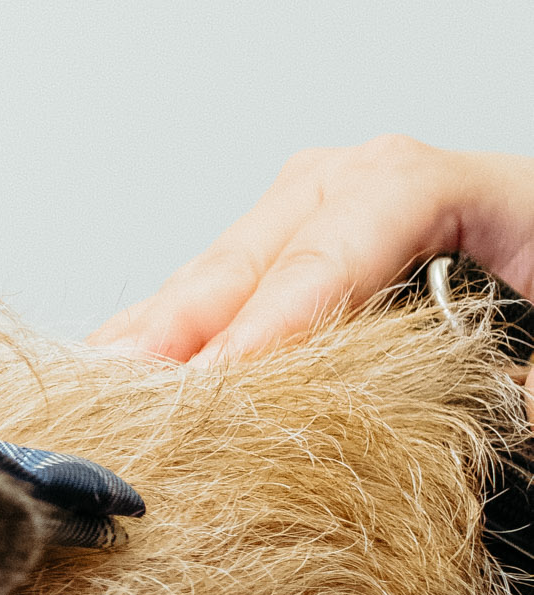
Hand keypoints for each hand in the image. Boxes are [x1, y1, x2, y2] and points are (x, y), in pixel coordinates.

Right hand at [90, 139, 533, 368]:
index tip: (234, 371)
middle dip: (199, 316)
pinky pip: (229, 281)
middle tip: (134, 385)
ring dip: (168, 328)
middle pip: (276, 239)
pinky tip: (120, 362)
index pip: (368, 218)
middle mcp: (378, 180)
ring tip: (103, 383)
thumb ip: (527, 376)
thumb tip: (481, 414)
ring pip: (236, 259)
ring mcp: (328, 205)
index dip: (295, 301)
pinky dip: (174, 326)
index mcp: (463, 186)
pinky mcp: (298, 245)